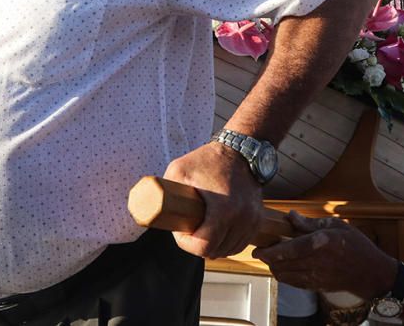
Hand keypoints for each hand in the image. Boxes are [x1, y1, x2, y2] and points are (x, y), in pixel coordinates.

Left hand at [163, 141, 261, 258]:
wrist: (241, 152)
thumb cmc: (208, 160)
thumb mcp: (178, 169)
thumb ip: (163, 189)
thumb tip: (145, 206)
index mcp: (223, 209)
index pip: (204, 247)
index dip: (186, 244)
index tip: (180, 231)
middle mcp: (242, 218)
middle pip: (216, 251)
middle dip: (199, 245)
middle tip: (189, 228)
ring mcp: (252, 221)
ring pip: (229, 250)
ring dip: (214, 245)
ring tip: (202, 228)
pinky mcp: (258, 220)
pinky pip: (240, 243)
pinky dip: (228, 242)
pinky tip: (217, 232)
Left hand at [252, 211, 395, 298]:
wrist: (372, 272)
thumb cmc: (355, 245)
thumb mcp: (335, 226)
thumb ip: (310, 223)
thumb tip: (291, 215)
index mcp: (320, 243)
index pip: (288, 250)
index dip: (269, 252)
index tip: (257, 250)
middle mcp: (316, 262)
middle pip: (283, 265)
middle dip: (268, 260)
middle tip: (261, 252)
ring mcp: (317, 277)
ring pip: (286, 276)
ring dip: (275, 268)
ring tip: (271, 259)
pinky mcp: (318, 286)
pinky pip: (295, 284)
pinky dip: (285, 277)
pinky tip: (284, 269)